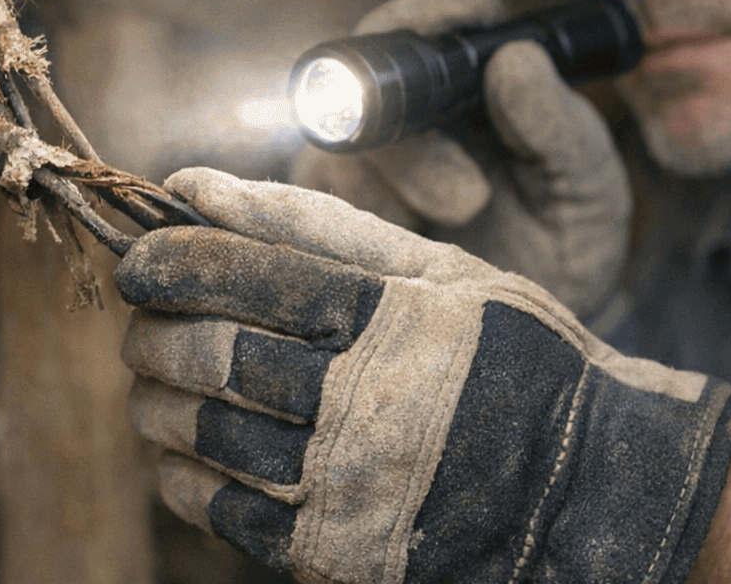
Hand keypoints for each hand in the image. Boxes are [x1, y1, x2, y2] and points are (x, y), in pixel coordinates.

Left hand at [117, 168, 730, 583]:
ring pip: (205, 435)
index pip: (242, 276)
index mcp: (387, 318)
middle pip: (209, 356)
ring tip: (154, 379)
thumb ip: (318, 224)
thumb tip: (197, 184)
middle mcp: (361, 402)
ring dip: (155, 401)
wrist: (591, 490)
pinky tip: (180, 451)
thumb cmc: (514, 358)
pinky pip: (225, 513)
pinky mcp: (335, 553)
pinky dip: (182, 477)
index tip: (140, 259)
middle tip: (141, 319)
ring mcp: (346, 486)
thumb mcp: (439, 270)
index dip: (170, 262)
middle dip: (152, 332)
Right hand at [292, 0, 632, 319]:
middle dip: (415, 146)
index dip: (433, 14)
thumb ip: (559, 126)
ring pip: (341, 153)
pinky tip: (407, 257)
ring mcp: (360, 166)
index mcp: (468, 85)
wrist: (530, 345)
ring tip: (451, 240)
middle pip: (369, 86)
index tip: (469, 24)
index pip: (429, 23)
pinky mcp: (328, 221)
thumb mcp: (588, 191)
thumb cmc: (562, 250)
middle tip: (469, 200)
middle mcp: (404, 115)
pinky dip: (363, 235)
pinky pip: (314, 212)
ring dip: (396, 196)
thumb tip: (516, 58)